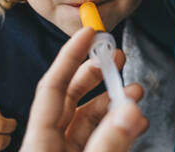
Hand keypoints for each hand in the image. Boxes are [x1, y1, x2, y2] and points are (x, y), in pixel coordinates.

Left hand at [21, 27, 148, 151]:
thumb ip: (108, 142)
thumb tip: (131, 109)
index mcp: (39, 141)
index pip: (53, 86)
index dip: (70, 55)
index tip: (88, 32)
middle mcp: (49, 143)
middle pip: (69, 97)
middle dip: (94, 74)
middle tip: (116, 57)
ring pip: (86, 119)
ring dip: (112, 102)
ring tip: (135, 92)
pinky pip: (97, 138)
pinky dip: (116, 127)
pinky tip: (135, 121)